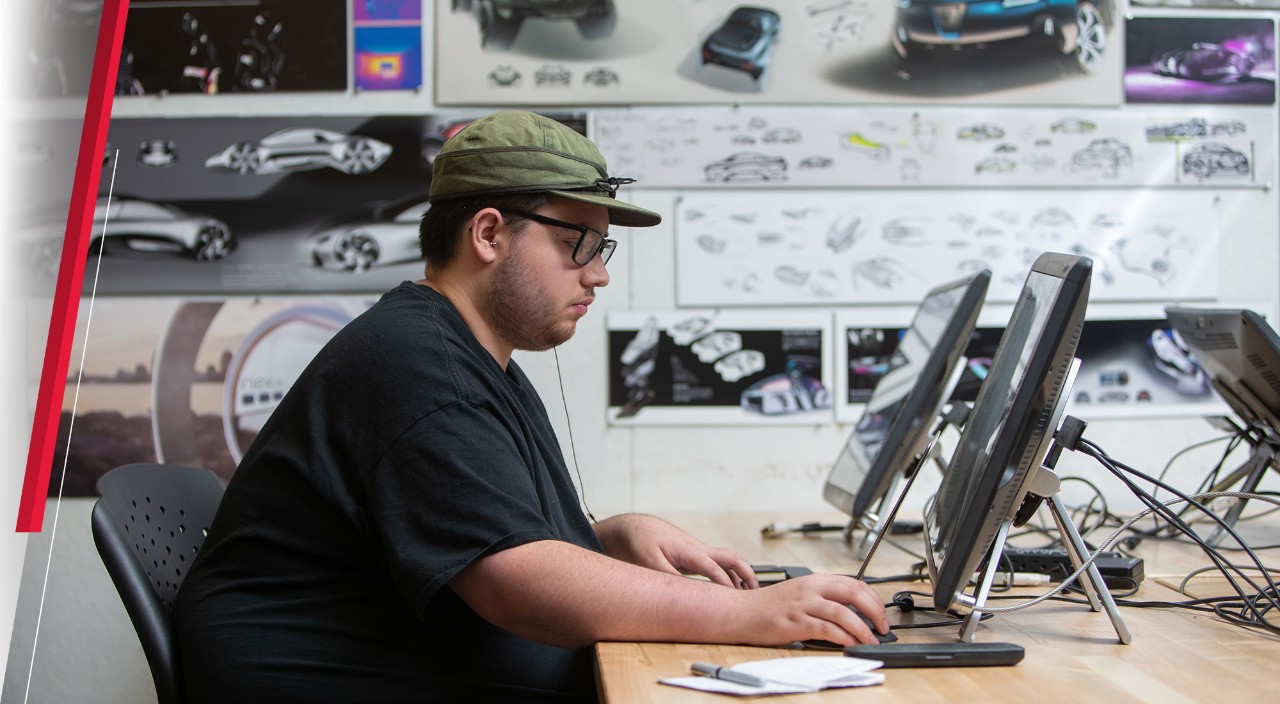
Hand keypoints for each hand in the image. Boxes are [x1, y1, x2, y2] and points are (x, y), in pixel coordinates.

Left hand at [594, 514, 758, 588]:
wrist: (637, 528)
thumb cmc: (642, 542)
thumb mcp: (649, 562)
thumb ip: (667, 577)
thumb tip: (684, 594)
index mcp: (689, 551)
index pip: (714, 568)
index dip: (725, 584)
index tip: (734, 600)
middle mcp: (699, 548)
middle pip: (732, 558)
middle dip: (747, 574)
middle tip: (755, 593)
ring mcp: (699, 550)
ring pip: (728, 560)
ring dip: (741, 574)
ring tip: (747, 594)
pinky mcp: (696, 554)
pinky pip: (719, 563)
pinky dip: (729, 574)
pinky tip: (730, 587)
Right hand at [735, 573, 887, 646]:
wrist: (741, 611)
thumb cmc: (769, 606)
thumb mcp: (800, 593)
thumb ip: (823, 597)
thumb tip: (851, 611)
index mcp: (815, 580)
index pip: (854, 583)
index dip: (873, 599)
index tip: (881, 613)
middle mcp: (811, 589)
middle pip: (853, 593)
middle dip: (874, 611)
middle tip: (882, 626)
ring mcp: (803, 605)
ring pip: (842, 612)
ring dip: (862, 628)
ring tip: (870, 639)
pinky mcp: (795, 622)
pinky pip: (826, 629)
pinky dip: (843, 637)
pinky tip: (850, 643)